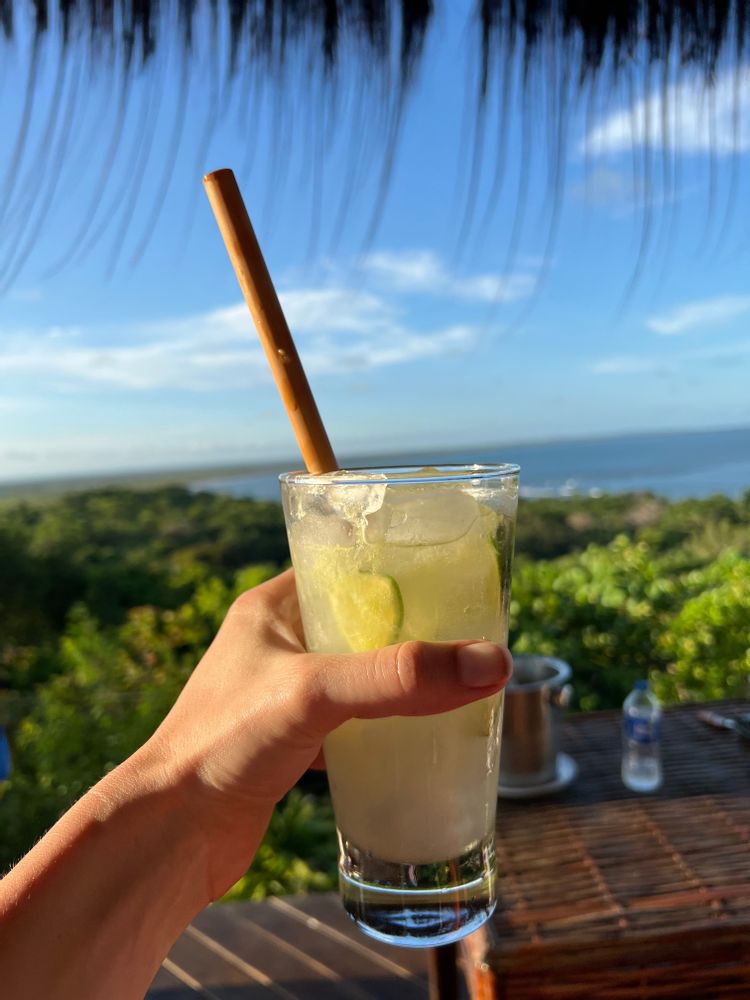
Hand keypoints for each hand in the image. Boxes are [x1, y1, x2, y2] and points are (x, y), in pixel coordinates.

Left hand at [149, 568, 511, 898]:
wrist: (173, 834)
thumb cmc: (224, 743)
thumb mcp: (316, 693)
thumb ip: (399, 677)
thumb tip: (492, 662)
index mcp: (272, 607)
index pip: (344, 569)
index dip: (398, 570)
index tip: (453, 580)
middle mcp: (279, 644)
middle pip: (363, 626)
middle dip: (413, 634)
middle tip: (468, 639)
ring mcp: (285, 696)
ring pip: (361, 677)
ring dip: (401, 684)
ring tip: (456, 685)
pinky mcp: (292, 742)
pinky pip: (352, 723)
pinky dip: (384, 727)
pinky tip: (420, 738)